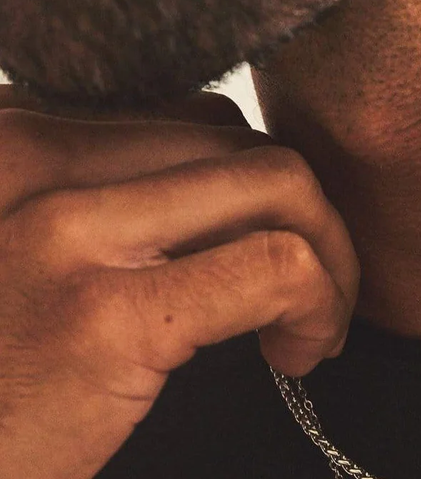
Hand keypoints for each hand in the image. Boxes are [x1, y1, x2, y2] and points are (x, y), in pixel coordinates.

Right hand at [0, 89, 358, 478]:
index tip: (272, 265)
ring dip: (331, 261)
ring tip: (311, 332)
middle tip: (312, 303)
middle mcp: (33, 157)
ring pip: (279, 186)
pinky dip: (318, 304)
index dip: (262, 197)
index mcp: (17, 137)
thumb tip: (221, 173)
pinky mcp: (105, 311)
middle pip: (247, 146)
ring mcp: (66, 226)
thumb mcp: (27, 261)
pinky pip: (275, 266)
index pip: (197, 122)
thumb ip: (109, 205)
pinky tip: (298, 355)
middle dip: (314, 224)